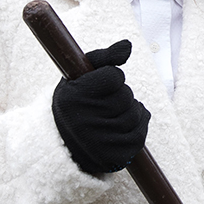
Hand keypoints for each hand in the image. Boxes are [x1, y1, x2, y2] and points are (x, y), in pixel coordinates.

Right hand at [51, 40, 150, 173]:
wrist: (63, 145)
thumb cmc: (75, 102)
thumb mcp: (79, 76)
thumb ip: (103, 57)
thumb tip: (127, 46)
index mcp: (72, 98)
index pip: (114, 76)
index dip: (111, 78)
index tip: (99, 85)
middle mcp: (84, 122)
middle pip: (126, 95)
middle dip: (120, 95)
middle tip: (103, 102)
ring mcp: (100, 142)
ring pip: (135, 113)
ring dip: (129, 109)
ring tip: (111, 114)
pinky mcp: (114, 157)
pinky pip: (141, 133)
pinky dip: (137, 125)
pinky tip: (121, 126)